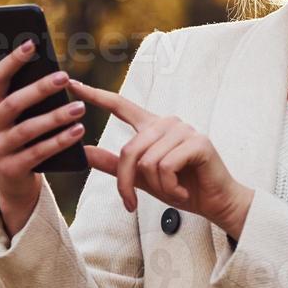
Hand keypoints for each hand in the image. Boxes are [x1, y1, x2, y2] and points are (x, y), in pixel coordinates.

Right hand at [0, 40, 88, 233]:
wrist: (14, 179)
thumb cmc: (21, 136)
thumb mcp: (16, 112)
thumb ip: (15, 86)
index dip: (13, 60)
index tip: (32, 43)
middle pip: (13, 103)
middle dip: (39, 89)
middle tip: (64, 76)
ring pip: (27, 130)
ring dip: (55, 117)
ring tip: (80, 108)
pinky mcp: (11, 169)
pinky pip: (38, 153)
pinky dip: (59, 142)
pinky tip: (78, 131)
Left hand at [67, 78, 253, 236]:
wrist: (214, 203)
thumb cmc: (181, 187)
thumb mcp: (142, 178)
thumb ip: (114, 164)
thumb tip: (85, 151)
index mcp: (152, 127)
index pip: (120, 105)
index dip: (95, 95)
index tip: (73, 84)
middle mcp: (166, 122)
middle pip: (130, 150)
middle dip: (128, 183)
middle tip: (132, 203)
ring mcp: (183, 130)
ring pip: (147, 161)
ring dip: (157, 187)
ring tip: (173, 191)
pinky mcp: (197, 142)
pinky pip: (165, 166)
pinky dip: (169, 187)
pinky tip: (182, 191)